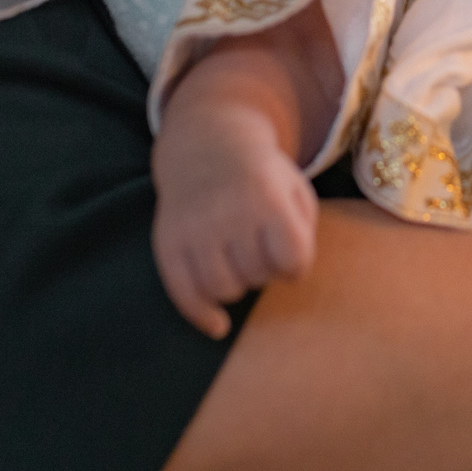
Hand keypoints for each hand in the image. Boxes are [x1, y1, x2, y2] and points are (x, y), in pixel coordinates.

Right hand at [150, 18, 341, 338]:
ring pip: (223, 290)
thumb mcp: (296, 190)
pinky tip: (218, 324)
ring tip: (238, 265)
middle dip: (264, 270)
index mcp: (266, 198)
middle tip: (258, 249)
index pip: (293, 261)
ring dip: (237, 286)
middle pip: (258, 276)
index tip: (290, 251)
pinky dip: (202, 315)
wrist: (206, 146)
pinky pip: (183, 294)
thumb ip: (303, 233)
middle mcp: (227, 213)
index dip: (296, 263)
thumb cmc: (262, 177)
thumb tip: (289, 277)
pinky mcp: (168, 242)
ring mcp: (194, 229)